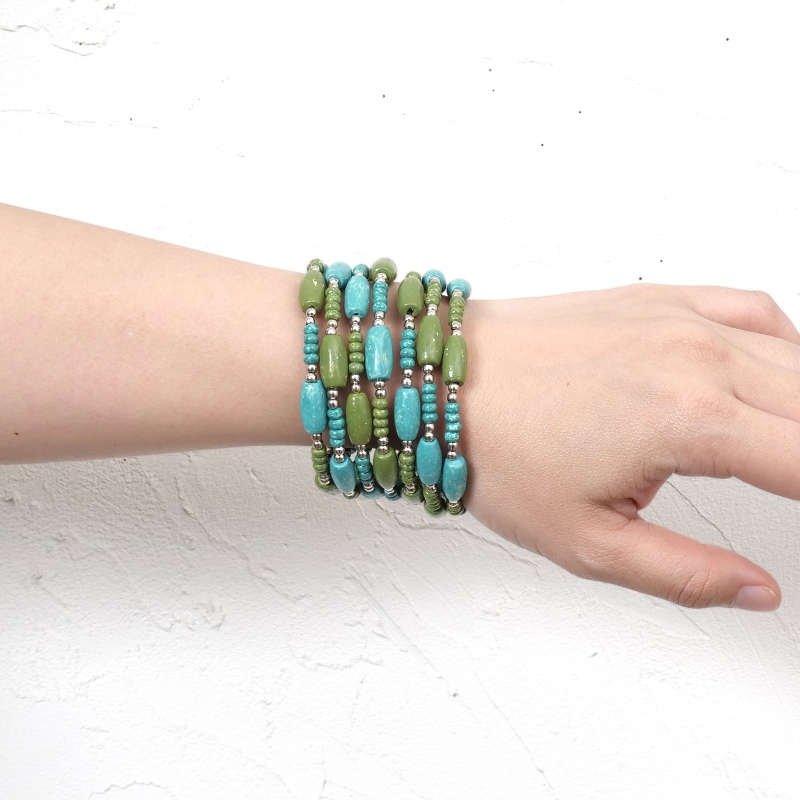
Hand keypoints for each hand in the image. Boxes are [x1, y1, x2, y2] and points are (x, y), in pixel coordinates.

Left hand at [463, 284, 799, 610]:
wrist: (434, 380)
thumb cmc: (494, 449)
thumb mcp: (587, 541)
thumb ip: (685, 574)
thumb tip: (756, 590)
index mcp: (690, 419)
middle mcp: (697, 356)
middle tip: (789, 486)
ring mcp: (678, 319)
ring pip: (793, 358)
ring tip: (785, 450)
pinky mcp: (655, 300)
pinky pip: (750, 310)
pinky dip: (783, 345)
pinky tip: (775, 373)